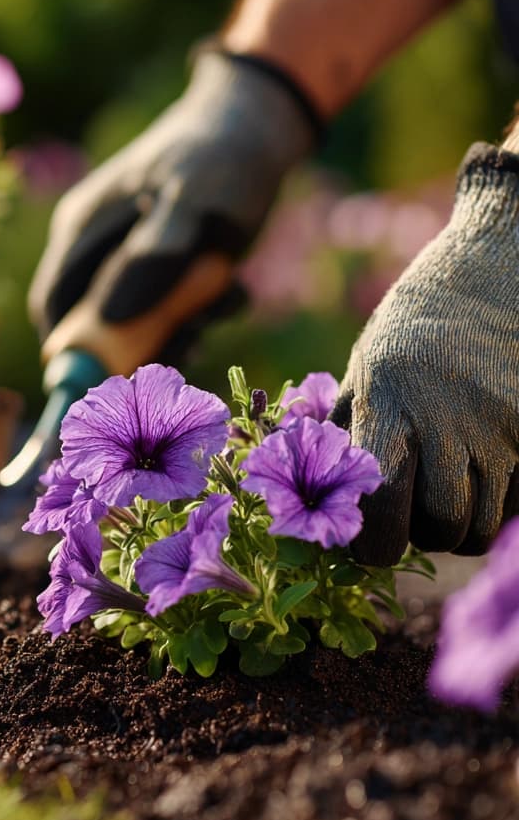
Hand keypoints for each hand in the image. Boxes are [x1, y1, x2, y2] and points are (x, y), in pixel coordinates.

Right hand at [28, 50, 317, 373]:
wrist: (263, 123)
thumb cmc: (219, 156)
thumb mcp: (189, 203)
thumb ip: (152, 258)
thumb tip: (110, 319)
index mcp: (83, 230)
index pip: (54, 307)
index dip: (72, 351)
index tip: (110, 380)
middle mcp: (98, 247)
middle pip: (95, 322)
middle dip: (139, 343)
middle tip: (188, 342)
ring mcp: (131, 257)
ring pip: (137, 321)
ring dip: (179, 328)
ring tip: (220, 302)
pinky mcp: (166, 265)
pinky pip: (169, 308)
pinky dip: (199, 312)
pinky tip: (231, 290)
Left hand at [332, 145, 518, 563]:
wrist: (493, 272)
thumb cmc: (409, 332)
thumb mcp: (362, 372)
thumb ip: (344, 438)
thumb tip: (321, 511)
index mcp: (390, 400)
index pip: (384, 501)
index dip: (373, 543)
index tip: (365, 547)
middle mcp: (450, 416)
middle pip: (441, 526)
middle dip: (418, 534)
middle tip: (407, 510)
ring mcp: (504, 426)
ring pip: (482, 526)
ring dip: (457, 526)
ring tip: (441, 488)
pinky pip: (517, 504)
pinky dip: (496, 505)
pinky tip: (478, 470)